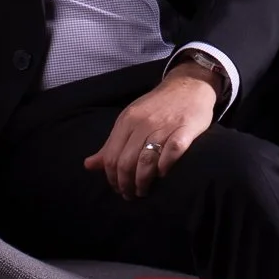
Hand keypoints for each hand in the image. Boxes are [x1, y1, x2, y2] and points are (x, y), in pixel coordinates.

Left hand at [84, 64, 217, 198]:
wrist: (189, 84)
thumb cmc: (158, 106)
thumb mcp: (130, 119)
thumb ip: (111, 143)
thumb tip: (88, 165)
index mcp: (127, 120)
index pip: (112, 157)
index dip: (112, 178)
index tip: (117, 188)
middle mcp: (144, 123)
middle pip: (126, 162)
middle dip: (126, 185)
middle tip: (130, 194)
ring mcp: (165, 126)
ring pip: (146, 161)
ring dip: (143, 182)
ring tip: (144, 190)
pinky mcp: (185, 128)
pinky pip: (172, 151)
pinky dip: (165, 166)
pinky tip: (163, 174)